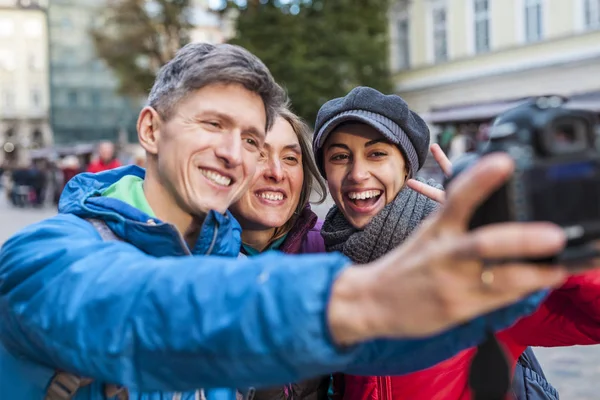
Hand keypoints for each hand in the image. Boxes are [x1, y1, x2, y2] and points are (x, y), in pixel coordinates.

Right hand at [329, 153, 571, 343]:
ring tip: (565, 265)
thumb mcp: (428, 234)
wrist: (372, 301)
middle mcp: (444, 254)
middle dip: (522, 239)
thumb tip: (491, 197)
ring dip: (538, 272)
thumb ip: (457, 218)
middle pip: (484, 242)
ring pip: (500, 279)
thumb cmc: (407, 264)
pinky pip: (499, 299)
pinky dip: (527, 288)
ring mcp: (451, 284)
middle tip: (555, 234)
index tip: (505, 161)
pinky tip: (546, 280)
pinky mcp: (457, 309)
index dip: (480, 178)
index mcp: (436, 229)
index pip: (456, 197)